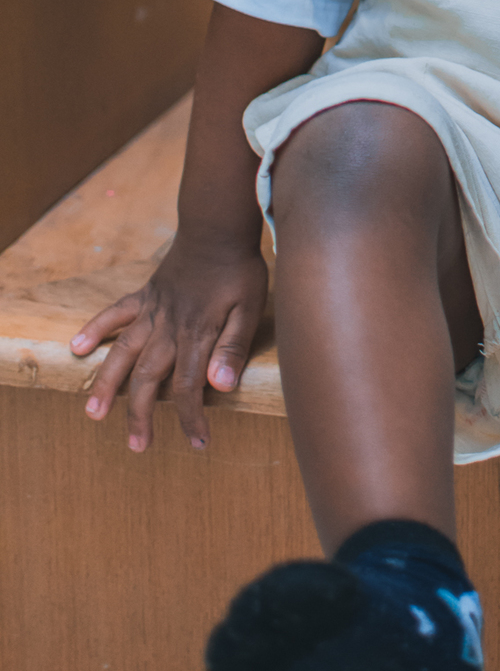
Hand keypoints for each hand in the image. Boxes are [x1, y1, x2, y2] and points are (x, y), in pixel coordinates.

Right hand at [70, 233, 267, 450]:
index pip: (189, 387)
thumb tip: (221, 386)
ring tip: (94, 412)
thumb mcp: (250, 307)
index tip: (197, 443)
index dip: (191, 418)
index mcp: (196, 334)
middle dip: (142, 415)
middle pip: (149, 379)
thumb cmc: (239, 268)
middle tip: (137, 446)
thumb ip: (233, 346)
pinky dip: (95, 328)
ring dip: (108, 384)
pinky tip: (78, 347)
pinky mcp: (144, 294)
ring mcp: (152, 310)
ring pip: (123, 353)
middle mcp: (168, 327)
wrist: (218, 225)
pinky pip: (114, 312)